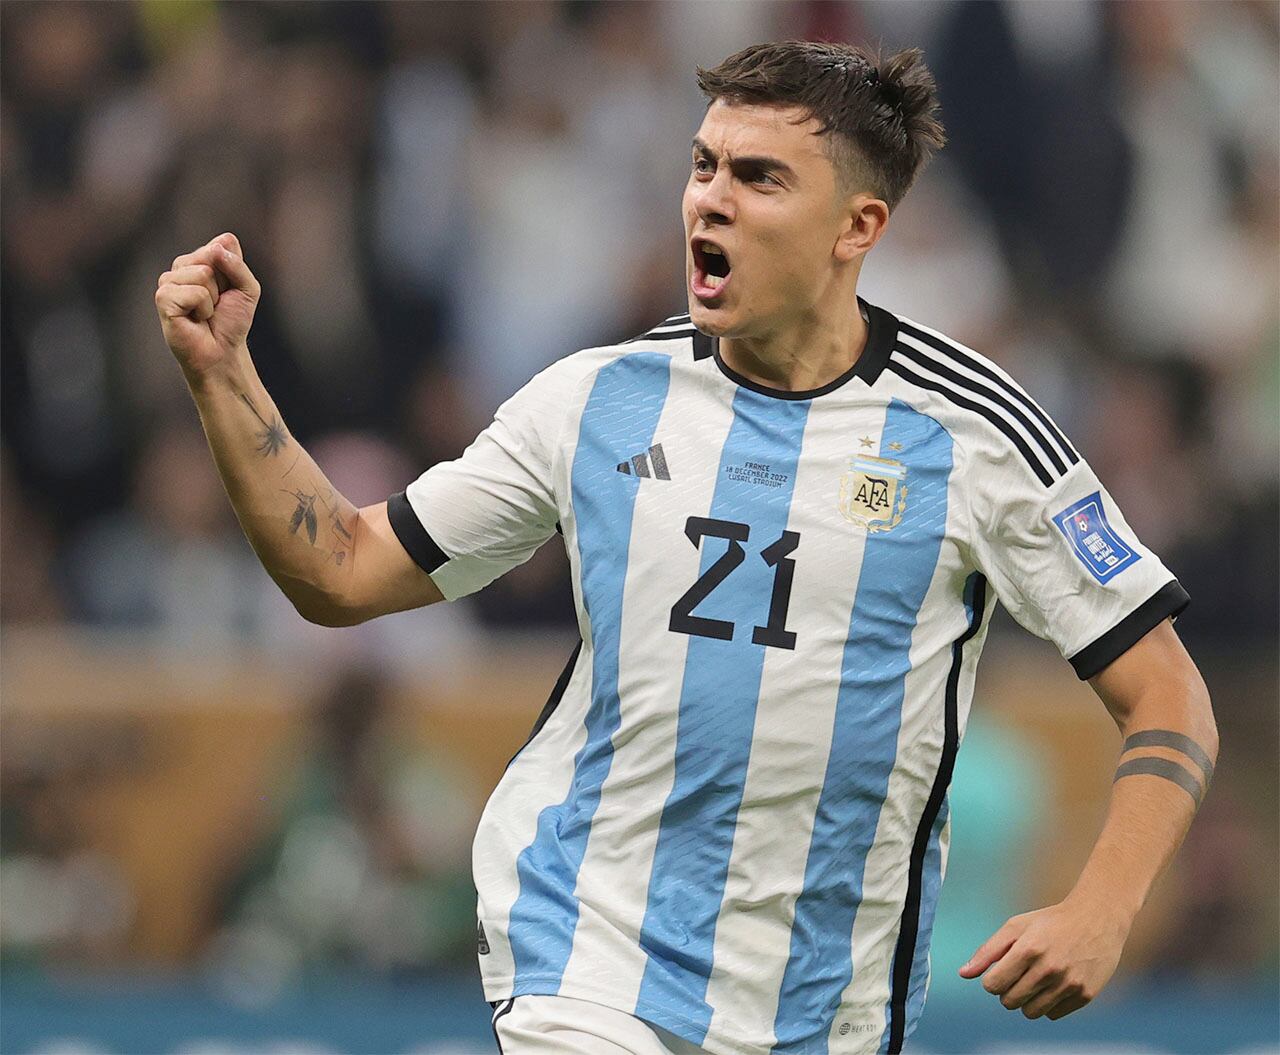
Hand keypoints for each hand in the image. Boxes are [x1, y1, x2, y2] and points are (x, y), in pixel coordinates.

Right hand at [155, 232, 260, 378]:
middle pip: (211, 255)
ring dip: (212, 298)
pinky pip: (194, 292)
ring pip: (202, 273)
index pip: (223, 244)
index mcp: (199, 260)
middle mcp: (181, 267)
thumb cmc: (232, 322)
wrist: (222, 352)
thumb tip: (217, 247)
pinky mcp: (163, 298)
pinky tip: (195, 319)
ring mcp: (168, 282)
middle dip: (224, 284)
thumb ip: (238, 265)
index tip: (229, 290)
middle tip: (217, 304)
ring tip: (205, 313)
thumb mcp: (248, 289)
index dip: (234, 270)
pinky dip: (203, 308)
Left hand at [958, 898, 1130, 1020]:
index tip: (1000, 971)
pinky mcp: (1085, 995)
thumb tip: (963, 974)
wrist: (1097, 918)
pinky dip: (1048, 1004)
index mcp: (1028, 949)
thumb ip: (988, 951)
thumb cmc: (1050, 921)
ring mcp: (1069, 984)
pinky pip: (1053, 1014)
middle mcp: (1049, 969)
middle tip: (1018, 975)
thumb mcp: (1016, 927)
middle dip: (1007, 991)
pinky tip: (1053, 985)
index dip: (991, 980)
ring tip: (1034, 981)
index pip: (993, 985)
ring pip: (1031, 1013)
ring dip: (1026, 1000)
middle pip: (1009, 1002)